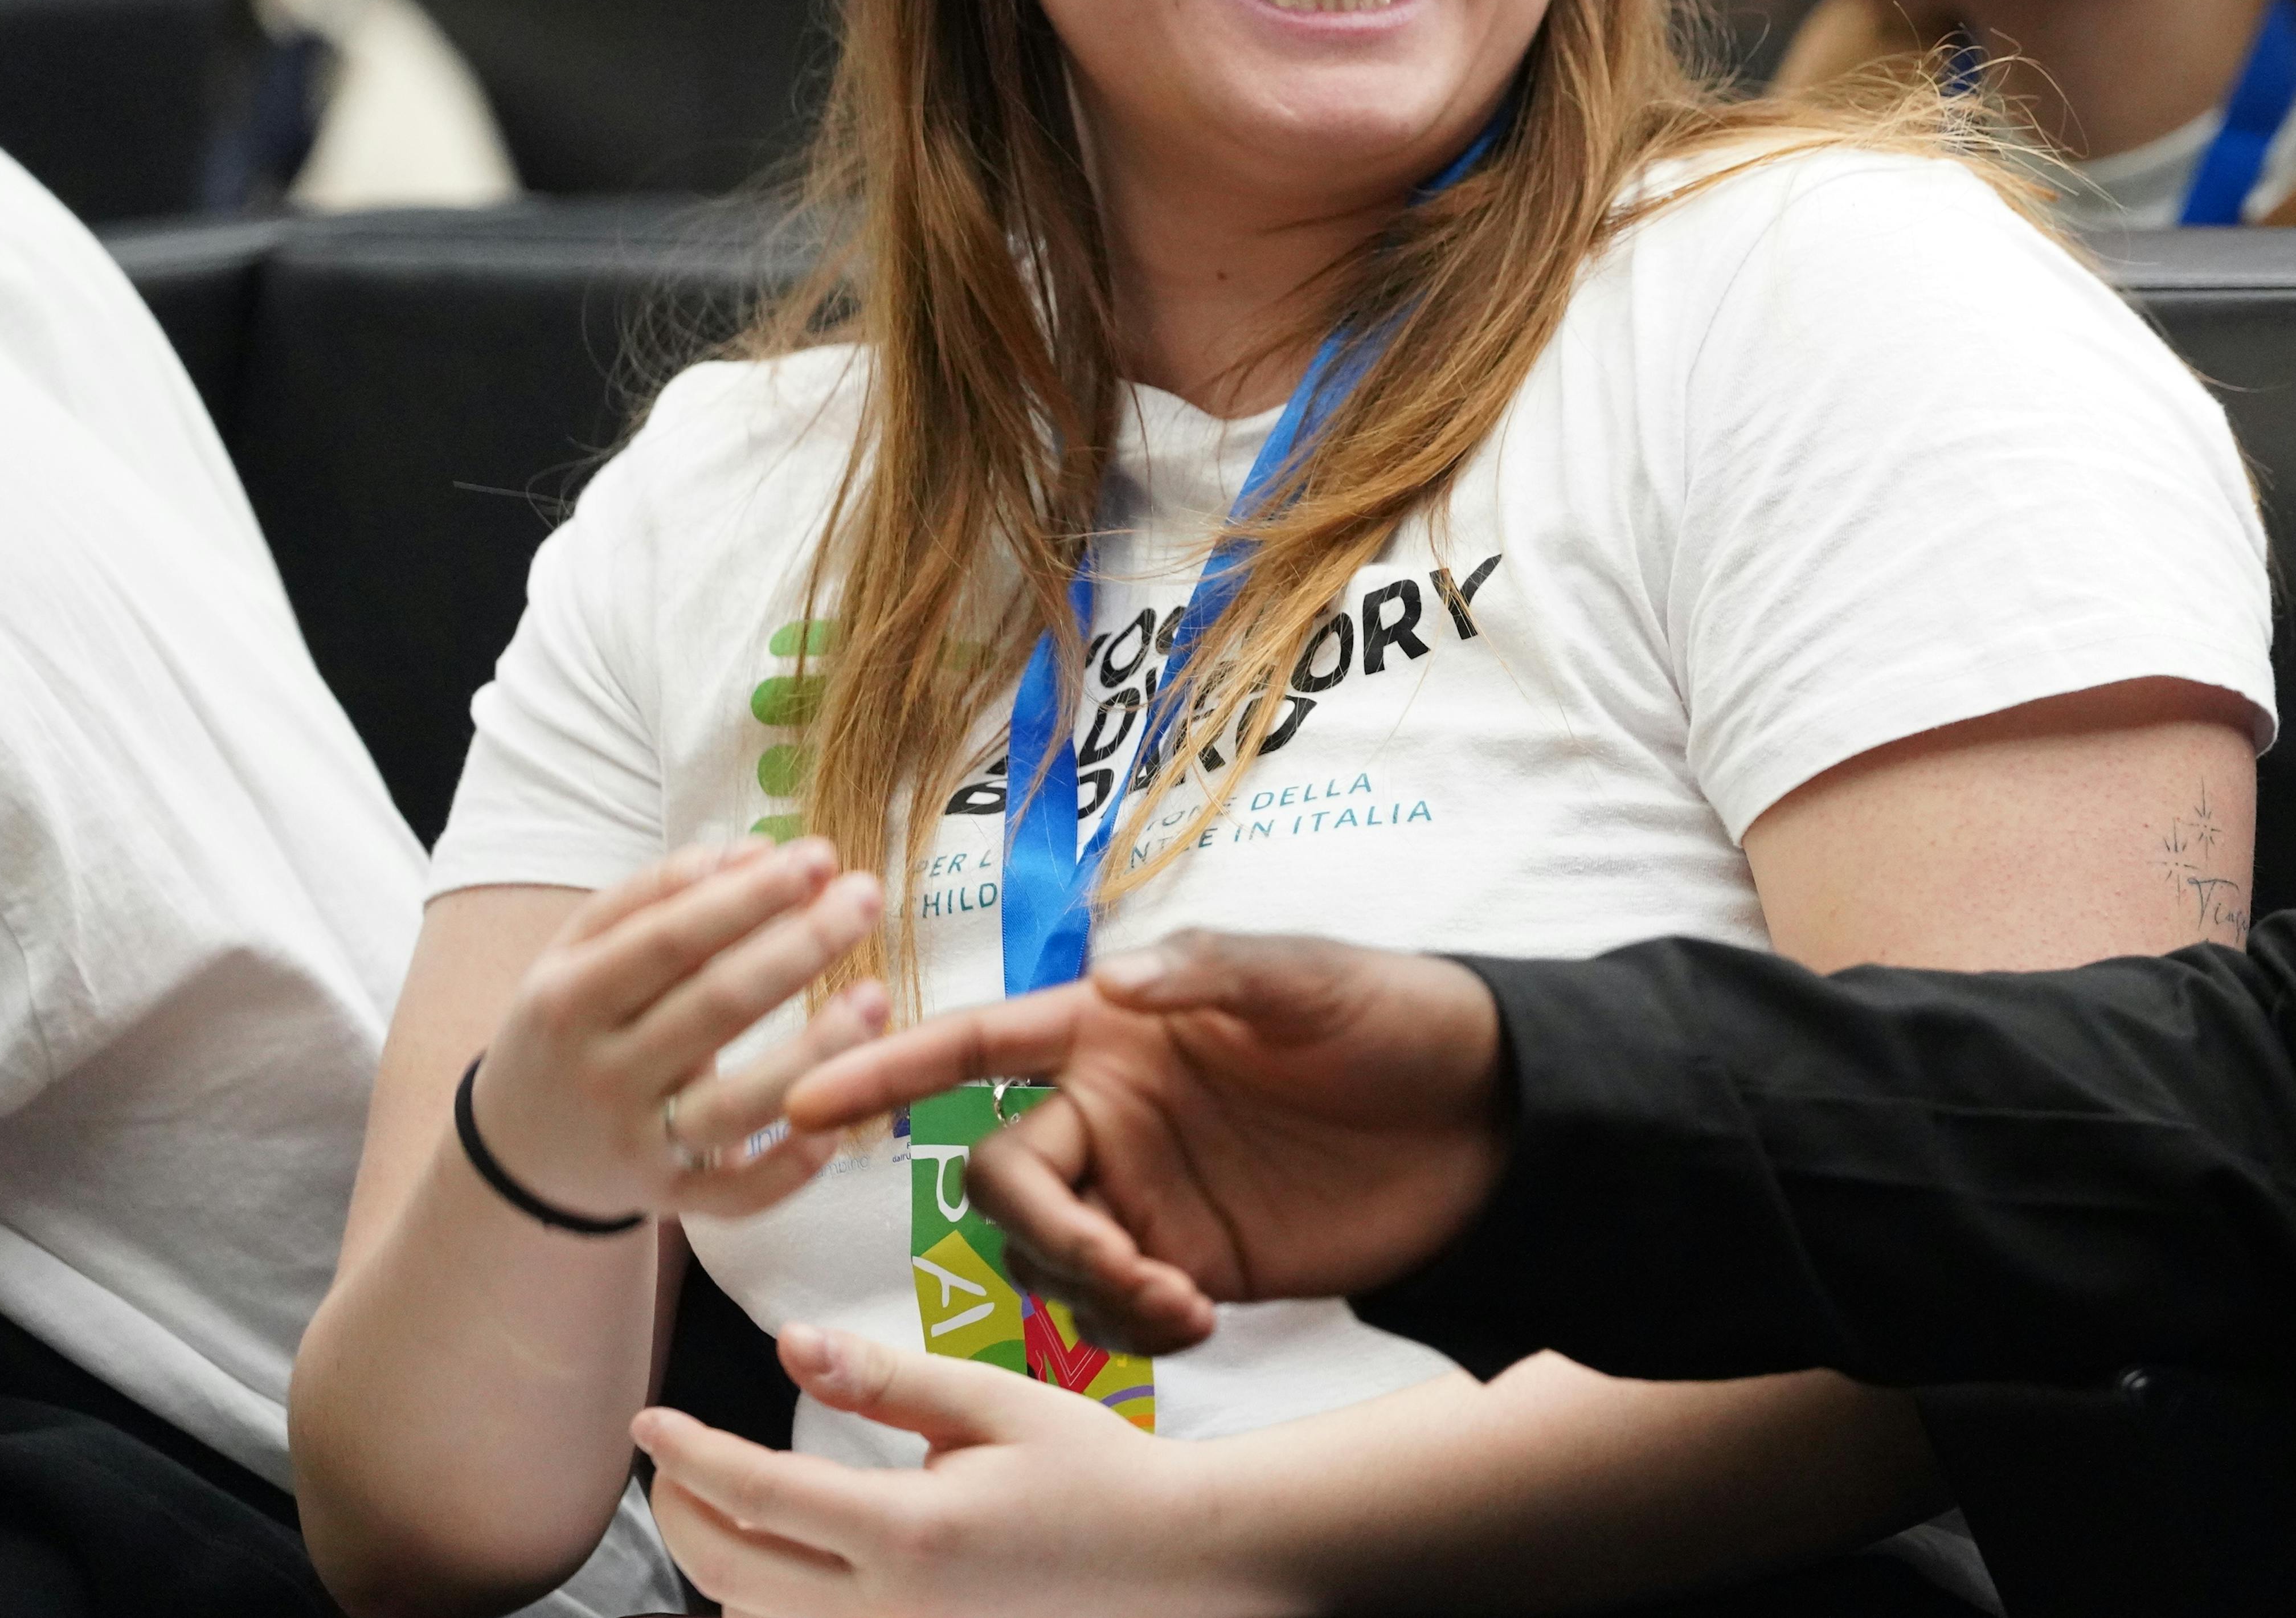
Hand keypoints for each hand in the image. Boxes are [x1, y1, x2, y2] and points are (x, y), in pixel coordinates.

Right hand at [468, 836, 890, 1225]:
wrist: (518, 1148)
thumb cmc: (573, 1022)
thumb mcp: (582, 950)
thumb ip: (659, 894)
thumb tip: (756, 851)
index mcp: (571, 1000)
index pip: (670, 941)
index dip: (748, 898)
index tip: (818, 857)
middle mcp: (602, 1075)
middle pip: (714, 1008)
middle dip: (798, 948)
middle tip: (864, 897)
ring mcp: (638, 1145)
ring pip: (736, 1107)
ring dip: (814, 1053)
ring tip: (876, 996)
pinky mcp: (673, 1200)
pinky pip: (740, 1197)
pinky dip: (791, 1166)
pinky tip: (841, 1120)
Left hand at [636, 1324, 1274, 1616]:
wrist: (1173, 1561)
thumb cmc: (1095, 1474)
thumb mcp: (995, 1405)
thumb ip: (888, 1379)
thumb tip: (791, 1346)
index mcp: (910, 1531)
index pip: (756, 1492)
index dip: (688, 1455)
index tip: (649, 1421)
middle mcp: (890, 1606)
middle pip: (730, 1570)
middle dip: (679, 1511)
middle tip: (668, 1459)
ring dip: (715, 1564)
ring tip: (710, 1504)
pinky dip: (764, 1604)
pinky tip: (774, 1560)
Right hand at [780, 931, 1508, 1353]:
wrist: (1486, 1121)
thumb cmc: (1400, 1018)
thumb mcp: (1313, 979)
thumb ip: (1210, 973)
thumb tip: (1112, 985)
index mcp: (1116, 1033)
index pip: (977, 1045)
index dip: (889, 1067)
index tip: (809, 1100)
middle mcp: (1113, 1113)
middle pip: (1001, 1179)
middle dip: (1042, 1230)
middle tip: (1130, 1262)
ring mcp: (1146, 1192)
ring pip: (1048, 1255)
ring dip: (1092, 1289)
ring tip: (1183, 1300)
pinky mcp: (1188, 1260)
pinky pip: (1112, 1305)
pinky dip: (1131, 1323)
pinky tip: (1197, 1318)